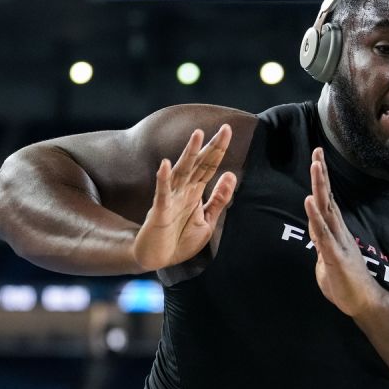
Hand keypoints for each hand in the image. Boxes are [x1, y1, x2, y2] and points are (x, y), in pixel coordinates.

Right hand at [132, 125, 236, 270]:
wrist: (157, 260)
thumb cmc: (180, 240)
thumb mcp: (207, 220)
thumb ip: (219, 199)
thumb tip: (231, 174)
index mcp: (194, 192)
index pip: (209, 166)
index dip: (218, 149)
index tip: (227, 129)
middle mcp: (182, 191)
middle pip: (199, 164)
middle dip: (211, 147)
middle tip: (225, 128)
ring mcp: (170, 200)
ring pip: (181, 173)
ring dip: (189, 154)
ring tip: (197, 135)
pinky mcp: (159, 213)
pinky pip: (161, 194)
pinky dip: (163, 180)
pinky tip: (165, 165)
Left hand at [304, 148, 384, 316]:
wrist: (362, 302)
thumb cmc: (344, 282)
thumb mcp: (326, 258)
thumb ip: (321, 242)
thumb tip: (315, 231)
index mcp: (335, 231)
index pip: (326, 201)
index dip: (321, 181)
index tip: (317, 159)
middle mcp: (338, 231)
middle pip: (327, 198)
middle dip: (321, 174)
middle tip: (317, 151)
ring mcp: (337, 242)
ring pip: (326, 210)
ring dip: (319, 187)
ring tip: (315, 165)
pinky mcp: (335, 256)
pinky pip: (323, 234)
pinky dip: (315, 217)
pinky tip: (309, 202)